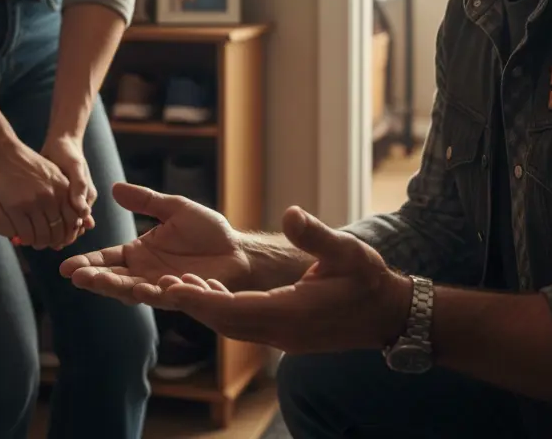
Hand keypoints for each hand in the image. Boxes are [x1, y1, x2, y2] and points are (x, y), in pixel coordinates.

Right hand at [0, 135, 71, 248]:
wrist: (3, 153)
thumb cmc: (28, 163)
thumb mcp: (53, 173)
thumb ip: (65, 192)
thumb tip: (77, 211)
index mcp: (63, 188)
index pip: (73, 219)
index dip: (69, 232)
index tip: (63, 236)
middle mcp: (51, 197)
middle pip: (59, 230)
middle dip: (55, 241)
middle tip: (49, 244)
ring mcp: (34, 203)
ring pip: (43, 235)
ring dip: (40, 243)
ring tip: (37, 243)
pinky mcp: (16, 208)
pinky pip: (26, 233)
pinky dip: (26, 240)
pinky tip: (24, 239)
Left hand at [41, 134, 96, 243]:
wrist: (58, 142)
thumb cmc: (69, 153)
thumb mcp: (76, 167)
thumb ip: (79, 187)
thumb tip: (83, 212)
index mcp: (85, 200)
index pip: (78, 225)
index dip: (68, 235)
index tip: (56, 243)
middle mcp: (76, 204)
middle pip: (66, 228)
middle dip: (55, 238)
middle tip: (41, 245)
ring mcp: (63, 202)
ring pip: (55, 224)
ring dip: (46, 232)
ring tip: (32, 240)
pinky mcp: (52, 198)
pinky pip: (46, 215)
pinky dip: (38, 221)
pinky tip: (27, 227)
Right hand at [60, 183, 251, 303]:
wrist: (238, 250)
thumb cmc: (208, 231)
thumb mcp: (174, 208)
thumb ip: (145, 201)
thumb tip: (113, 188)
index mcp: (140, 252)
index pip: (108, 258)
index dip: (89, 262)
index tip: (66, 267)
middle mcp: (146, 272)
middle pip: (114, 278)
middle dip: (94, 278)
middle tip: (74, 277)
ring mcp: (162, 286)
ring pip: (133, 290)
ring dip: (114, 287)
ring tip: (96, 282)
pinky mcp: (182, 294)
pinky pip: (165, 295)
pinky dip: (153, 292)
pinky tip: (141, 286)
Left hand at [152, 206, 411, 354]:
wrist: (390, 314)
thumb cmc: (370, 281)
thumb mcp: (347, 251)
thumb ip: (316, 235)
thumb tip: (290, 214)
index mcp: (292, 313)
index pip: (236, 310)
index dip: (202, 299)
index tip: (172, 288)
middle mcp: (282, 331)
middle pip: (226, 322)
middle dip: (193, 304)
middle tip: (161, 284)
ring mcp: (284, 337)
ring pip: (233, 326)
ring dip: (205, 307)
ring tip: (176, 286)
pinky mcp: (286, 335)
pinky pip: (246, 325)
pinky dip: (223, 310)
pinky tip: (210, 292)